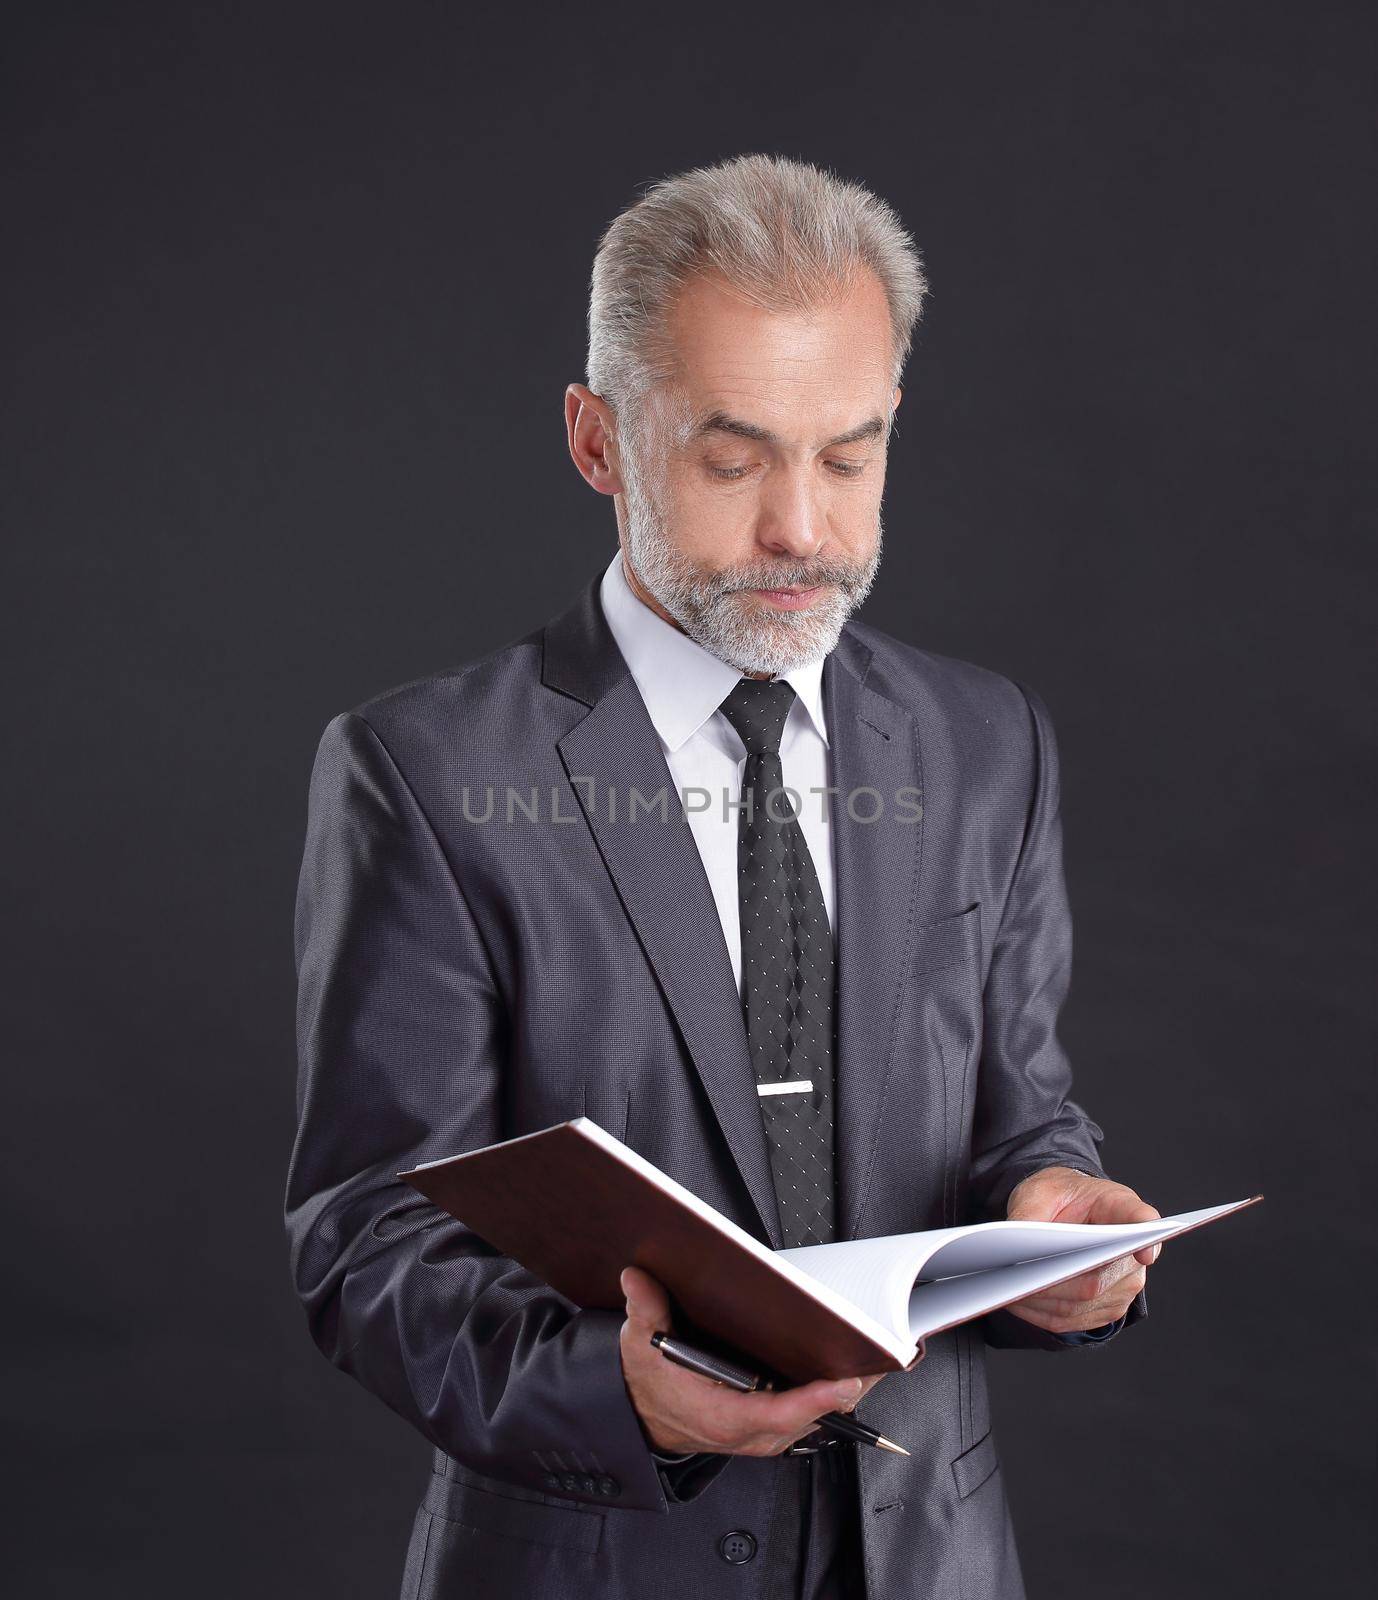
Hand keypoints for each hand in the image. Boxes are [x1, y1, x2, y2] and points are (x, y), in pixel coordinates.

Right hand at [619, 1265, 888, 1455]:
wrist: (643, 1419)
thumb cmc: (648, 1386)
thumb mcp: (639, 1346)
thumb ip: (644, 1311)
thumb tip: (638, 1276)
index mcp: (720, 1417)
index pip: (776, 1414)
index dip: (814, 1401)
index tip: (845, 1381)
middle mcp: (747, 1433)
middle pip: (810, 1418)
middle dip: (848, 1391)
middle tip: (881, 1359)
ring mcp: (760, 1435)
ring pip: (815, 1420)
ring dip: (847, 1395)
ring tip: (878, 1358)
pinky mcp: (767, 1429)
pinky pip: (808, 1417)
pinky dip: (831, 1398)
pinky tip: (849, 1370)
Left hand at [1003, 1167, 1159, 1334]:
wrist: (1067, 1213)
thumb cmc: (1059, 1197)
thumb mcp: (1039, 1190)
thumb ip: (1031, 1211)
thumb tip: (1016, 1243)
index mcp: (1120, 1207)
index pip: (1141, 1220)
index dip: (1147, 1237)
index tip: (1144, 1252)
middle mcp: (1132, 1252)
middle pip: (1097, 1278)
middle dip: (1053, 1281)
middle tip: (1015, 1279)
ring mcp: (1124, 1285)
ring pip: (1082, 1304)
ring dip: (1042, 1301)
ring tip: (1007, 1289)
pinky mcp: (1107, 1308)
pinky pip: (1073, 1320)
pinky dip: (1041, 1313)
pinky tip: (1017, 1301)